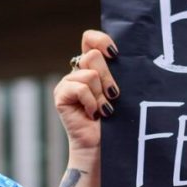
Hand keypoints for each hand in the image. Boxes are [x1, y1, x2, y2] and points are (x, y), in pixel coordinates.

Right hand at [52, 30, 120, 157]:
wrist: (104, 147)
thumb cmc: (118, 121)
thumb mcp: (121, 92)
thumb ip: (118, 72)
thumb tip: (125, 55)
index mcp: (92, 67)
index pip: (90, 39)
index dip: (100, 40)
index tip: (115, 54)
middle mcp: (78, 72)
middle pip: (92, 56)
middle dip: (108, 78)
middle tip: (113, 97)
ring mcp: (68, 82)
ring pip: (89, 73)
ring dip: (101, 95)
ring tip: (103, 110)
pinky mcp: (61, 95)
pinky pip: (80, 87)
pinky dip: (91, 102)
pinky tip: (93, 114)